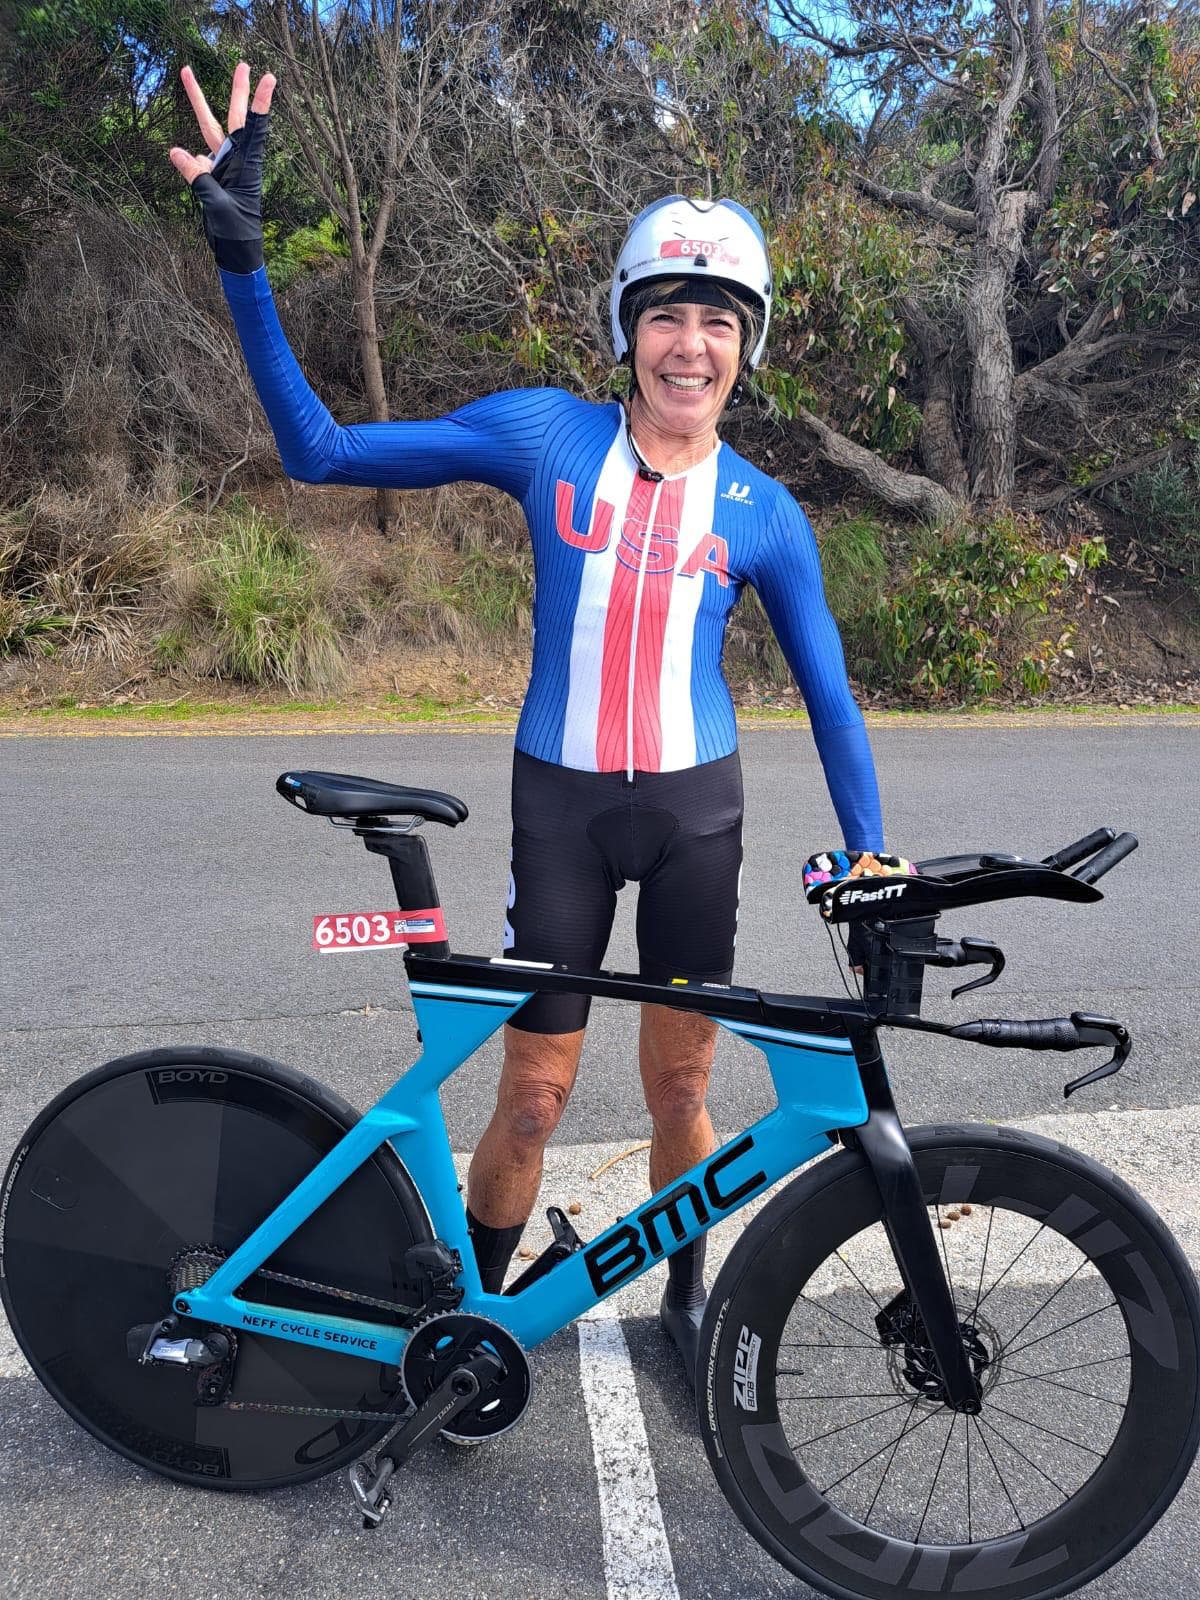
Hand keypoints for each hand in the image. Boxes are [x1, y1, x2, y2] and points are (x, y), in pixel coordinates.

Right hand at [169, 62, 275, 273]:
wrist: (237, 254)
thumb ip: (196, 178)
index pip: (254, 127)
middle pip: (234, 118)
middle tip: (244, 63)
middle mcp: (237, 160)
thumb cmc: (236, 233)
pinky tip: (183, 160)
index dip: (260, 102)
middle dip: (237, 90)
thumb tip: (175, 151)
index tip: (269, 77)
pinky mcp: (212, 176)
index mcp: (247, 165)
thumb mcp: (216, 206)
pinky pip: (196, 159)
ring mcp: (224, 166)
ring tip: (185, 71)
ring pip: (209, 128)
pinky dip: (188, 159)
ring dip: (199, 102)